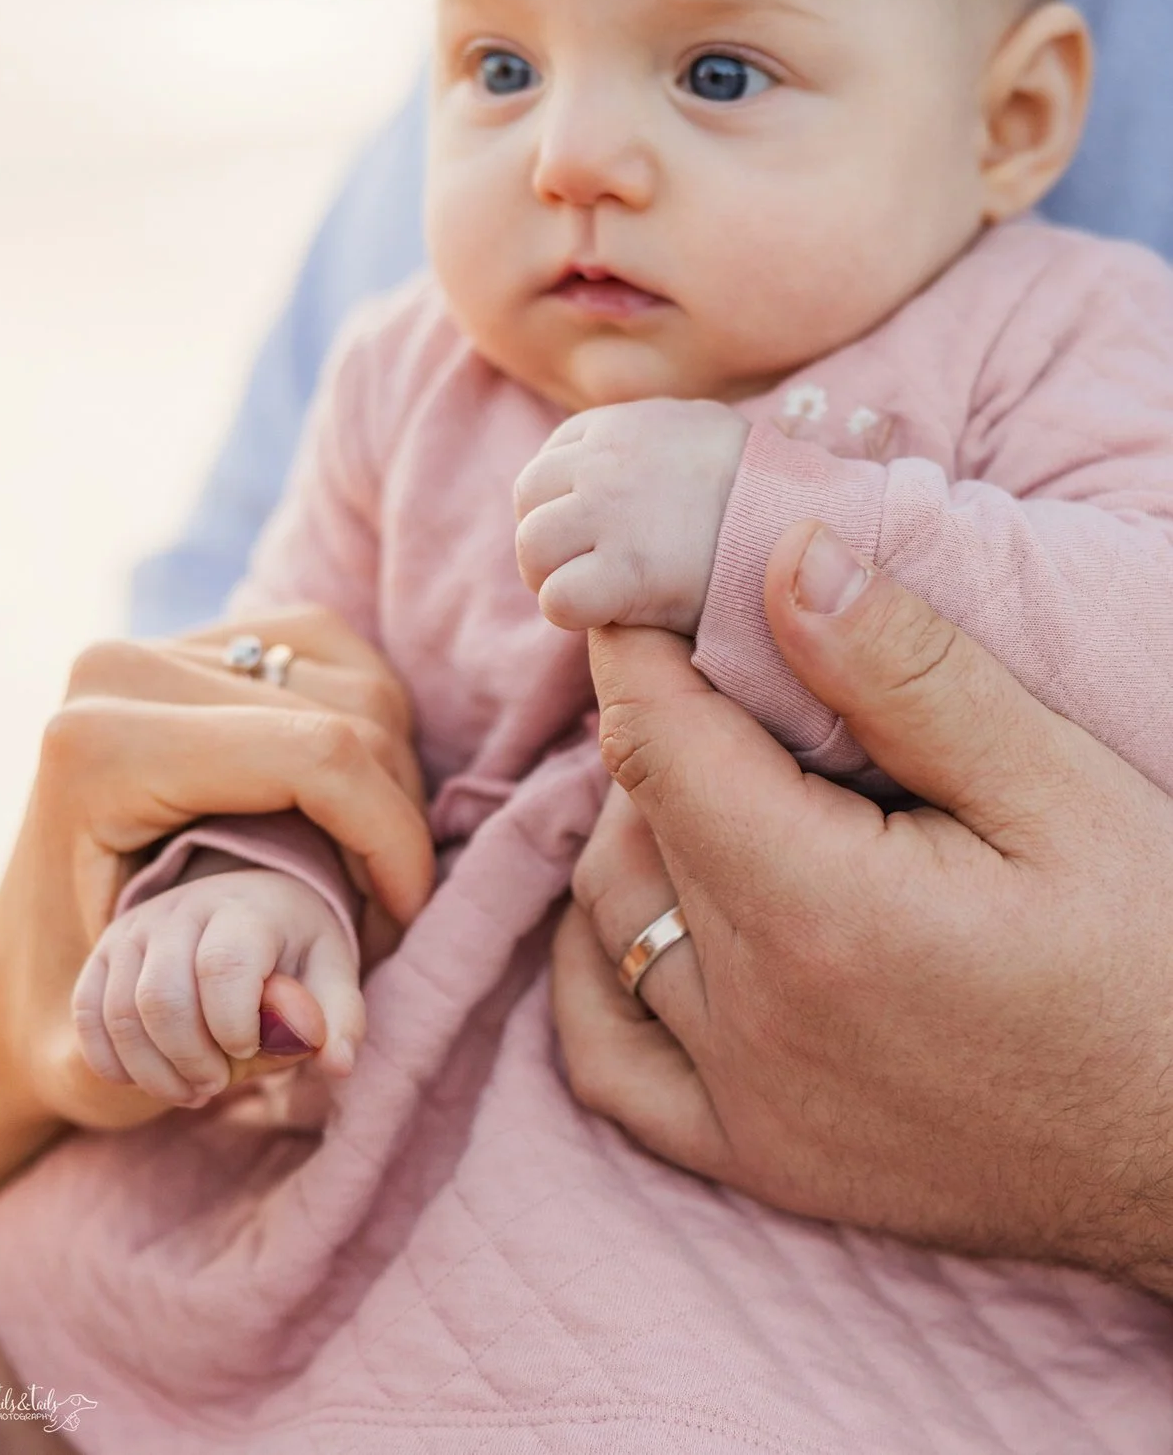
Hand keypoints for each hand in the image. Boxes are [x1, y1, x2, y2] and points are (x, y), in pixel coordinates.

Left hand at [0, 608, 427, 1235]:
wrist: (15, 979)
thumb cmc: (68, 1019)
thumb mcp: (120, 1050)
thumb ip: (229, 1042)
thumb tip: (330, 1037)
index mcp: (99, 749)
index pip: (316, 756)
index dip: (391, 838)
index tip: (401, 921)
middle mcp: (118, 673)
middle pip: (348, 713)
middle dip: (393, 820)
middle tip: (383, 912)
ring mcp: (152, 646)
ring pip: (353, 683)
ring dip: (388, 784)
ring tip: (364, 875)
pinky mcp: (189, 642)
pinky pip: (331, 665)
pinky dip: (365, 744)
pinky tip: (343, 823)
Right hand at [73, 858, 361, 1106]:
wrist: (244, 903)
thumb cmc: (293, 950)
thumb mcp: (332, 975)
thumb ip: (338, 1018)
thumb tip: (334, 1064)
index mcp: (244, 910)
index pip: (223, 966)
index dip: (234, 1025)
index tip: (251, 1048)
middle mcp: (179, 910)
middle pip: (161, 997)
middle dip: (190, 1060)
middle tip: (216, 1085)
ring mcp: (134, 929)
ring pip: (118, 1013)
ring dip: (153, 1071)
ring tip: (189, 1090)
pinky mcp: (104, 952)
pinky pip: (87, 1012)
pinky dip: (111, 1060)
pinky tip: (147, 1078)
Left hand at [513, 397, 749, 633]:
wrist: (816, 521)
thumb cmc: (767, 493)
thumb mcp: (705, 437)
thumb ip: (655, 447)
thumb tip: (631, 470)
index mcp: (621, 424)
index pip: (550, 461)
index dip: (566, 505)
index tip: (601, 534)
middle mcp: (606, 458)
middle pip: (528, 498)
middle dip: (551, 539)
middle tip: (593, 570)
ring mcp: (609, 511)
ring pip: (532, 546)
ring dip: (555, 576)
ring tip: (602, 593)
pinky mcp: (624, 570)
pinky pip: (558, 597)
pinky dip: (575, 613)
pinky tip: (614, 615)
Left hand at [553, 519, 1172, 1293]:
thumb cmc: (1161, 963)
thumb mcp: (1063, 792)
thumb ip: (909, 673)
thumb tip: (784, 556)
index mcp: (819, 909)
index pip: (652, 737)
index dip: (634, 649)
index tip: (644, 596)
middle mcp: (756, 1013)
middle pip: (637, 820)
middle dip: (666, 732)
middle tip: (738, 687)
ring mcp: (748, 1100)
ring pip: (611, 919)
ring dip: (641, 838)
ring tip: (730, 790)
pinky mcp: (761, 1160)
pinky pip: (606, 1060)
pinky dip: (599, 975)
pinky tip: (649, 916)